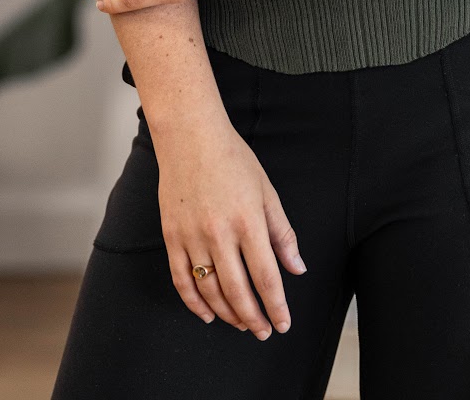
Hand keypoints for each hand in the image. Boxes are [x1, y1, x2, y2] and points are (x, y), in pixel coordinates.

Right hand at [150, 103, 306, 333]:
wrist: (190, 136)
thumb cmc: (234, 160)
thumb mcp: (267, 191)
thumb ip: (282, 233)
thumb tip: (297, 268)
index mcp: (248, 220)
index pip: (265, 276)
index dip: (276, 305)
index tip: (283, 323)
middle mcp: (219, 233)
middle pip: (238, 290)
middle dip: (253, 318)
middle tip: (263, 332)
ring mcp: (192, 236)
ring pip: (209, 290)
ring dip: (227, 314)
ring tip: (242, 324)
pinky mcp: (171, 236)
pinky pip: (181, 279)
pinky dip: (194, 303)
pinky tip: (208, 314)